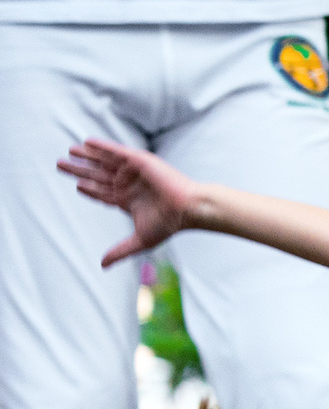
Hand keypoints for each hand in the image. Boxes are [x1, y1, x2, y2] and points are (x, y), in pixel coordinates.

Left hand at [58, 139, 206, 266]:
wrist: (188, 209)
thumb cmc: (169, 225)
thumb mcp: (140, 240)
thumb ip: (120, 251)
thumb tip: (102, 266)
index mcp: (128, 200)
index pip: (103, 193)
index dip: (89, 190)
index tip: (77, 185)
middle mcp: (129, 185)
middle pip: (98, 176)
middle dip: (79, 170)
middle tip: (60, 164)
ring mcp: (133, 172)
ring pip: (104, 163)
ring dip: (87, 156)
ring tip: (70, 150)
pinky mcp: (139, 161)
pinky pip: (116, 152)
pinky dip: (102, 147)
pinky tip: (87, 142)